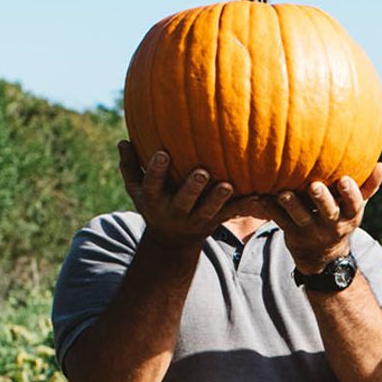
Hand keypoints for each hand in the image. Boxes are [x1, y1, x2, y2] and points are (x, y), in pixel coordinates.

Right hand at [118, 141, 239, 245]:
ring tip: (227, 186)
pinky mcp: (215, 222)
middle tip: (202, 172)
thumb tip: (122, 141)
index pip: (153, 184)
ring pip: (209, 210)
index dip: (157, 171)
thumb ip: (129, 165)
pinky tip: (259, 196)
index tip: (163, 153)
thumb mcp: (136, 189)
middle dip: (192, 188)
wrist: (172, 241)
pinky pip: (231, 214)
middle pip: (184, 200)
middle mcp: (175, 211)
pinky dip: (245, 206)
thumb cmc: (153, 202)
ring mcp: (196, 219)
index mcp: (154, 200)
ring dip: (218, 199)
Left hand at [251, 164, 381, 272]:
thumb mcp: (357, 208)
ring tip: (282, 193)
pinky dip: (270, 208)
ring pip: (300, 217)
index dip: (350, 194)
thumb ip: (368, 187)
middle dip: (321, 199)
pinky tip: (260, 196)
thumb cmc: (341, 219)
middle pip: (327, 211)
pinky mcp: (291, 233)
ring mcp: (310, 230)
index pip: (354, 204)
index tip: (344, 180)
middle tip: (314, 185)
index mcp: (350, 216)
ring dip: (291, 205)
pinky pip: (280, 220)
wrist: (323, 257)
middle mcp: (331, 224)